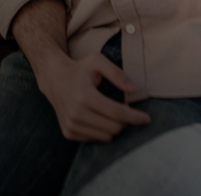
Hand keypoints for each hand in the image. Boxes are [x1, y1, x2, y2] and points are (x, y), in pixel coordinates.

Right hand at [33, 49, 149, 141]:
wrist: (53, 78)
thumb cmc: (79, 68)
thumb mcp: (97, 61)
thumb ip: (117, 74)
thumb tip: (134, 90)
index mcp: (85, 96)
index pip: (117, 114)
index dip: (135, 117)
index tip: (147, 119)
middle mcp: (76, 113)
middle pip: (114, 128)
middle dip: (126, 121)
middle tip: (127, 110)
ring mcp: (71, 125)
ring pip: (106, 137)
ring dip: (114, 126)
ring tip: (111, 112)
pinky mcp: (69, 133)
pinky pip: (95, 139)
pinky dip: (102, 130)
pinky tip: (98, 117)